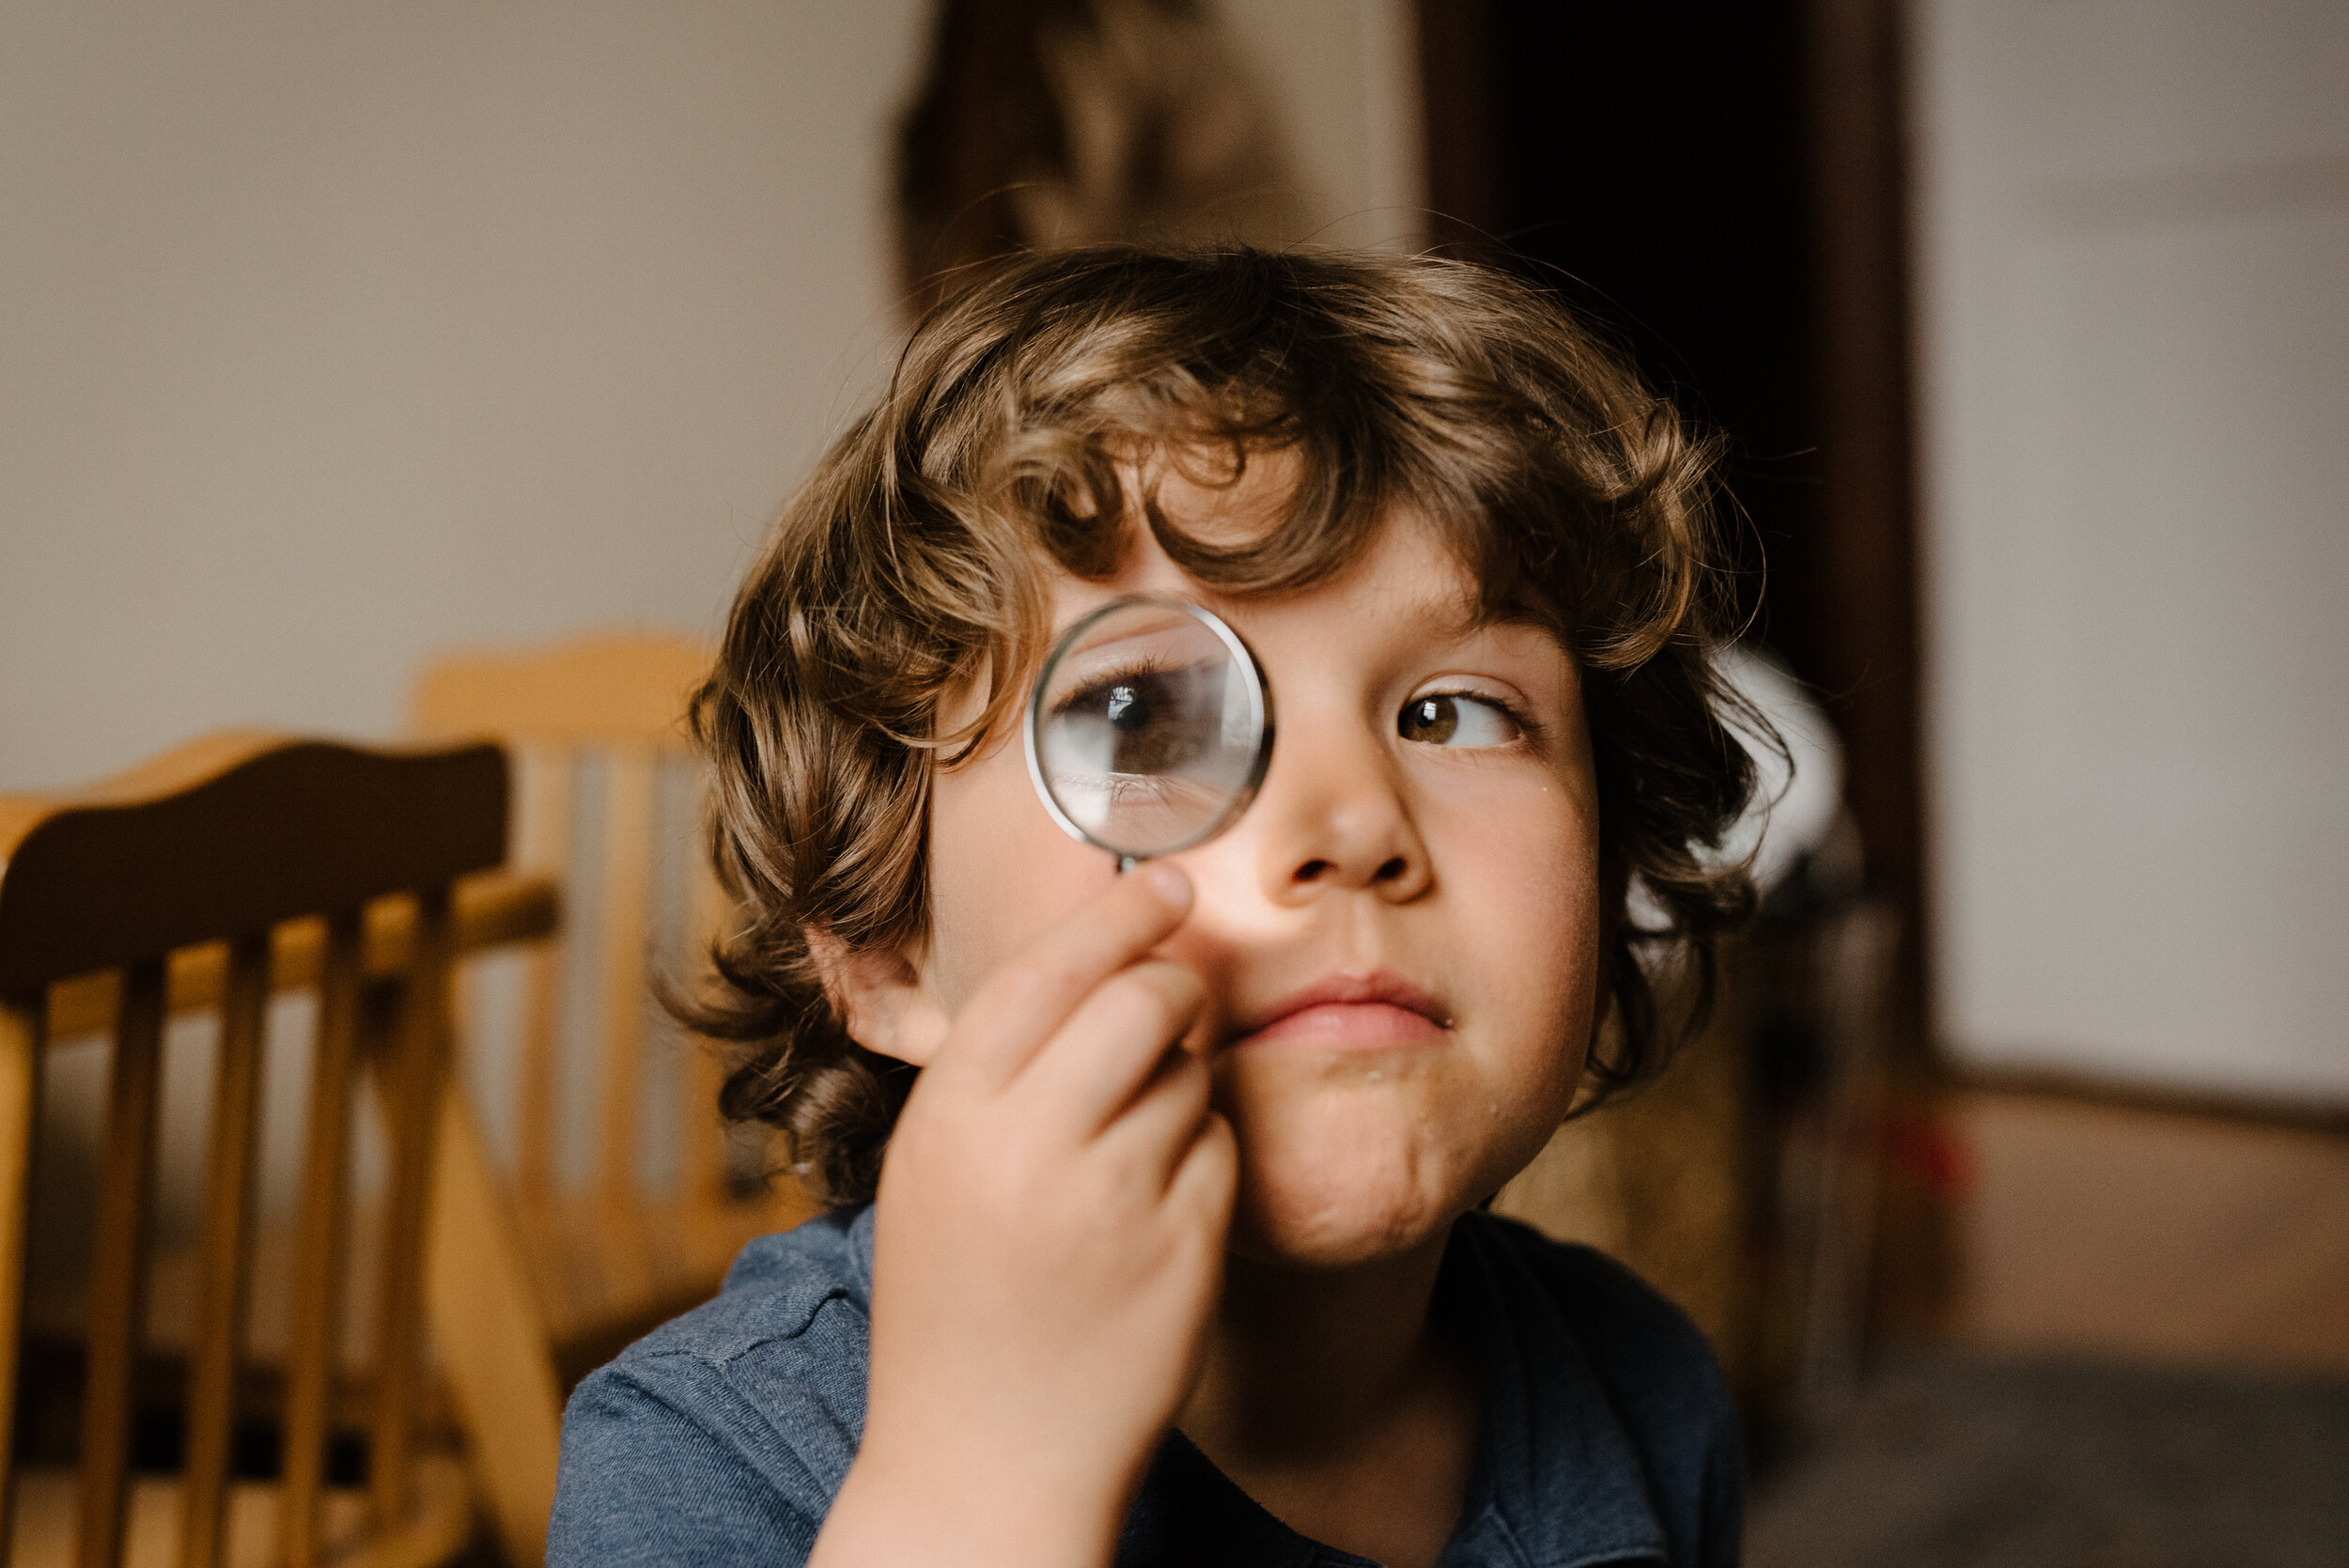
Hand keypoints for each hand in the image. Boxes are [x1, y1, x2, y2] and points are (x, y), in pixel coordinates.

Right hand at [811, 866, 1236, 1567]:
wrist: (984, 1462)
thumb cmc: (955, 1302)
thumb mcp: (935, 1168)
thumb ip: (999, 1067)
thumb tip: (1098, 952)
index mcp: (952, 1116)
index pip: (1049, 968)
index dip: (1117, 914)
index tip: (1165, 884)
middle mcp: (1030, 1148)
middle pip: (1144, 1000)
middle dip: (1173, 986)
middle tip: (1173, 1002)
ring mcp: (1114, 1201)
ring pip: (1192, 1072)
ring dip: (1183, 1083)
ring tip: (1129, 1151)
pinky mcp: (1186, 1249)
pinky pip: (1223, 1148)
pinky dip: (1206, 1156)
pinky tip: (1157, 1209)